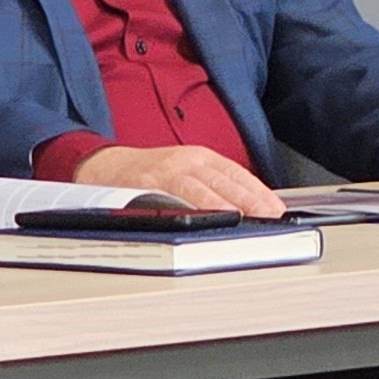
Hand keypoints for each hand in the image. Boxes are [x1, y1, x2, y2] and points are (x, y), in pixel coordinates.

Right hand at [72, 145, 284, 219]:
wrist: (102, 167)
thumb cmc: (147, 175)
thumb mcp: (184, 171)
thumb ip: (212, 186)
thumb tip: (247, 210)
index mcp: (198, 157)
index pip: (236, 174)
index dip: (258, 191)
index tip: (276, 209)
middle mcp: (185, 161)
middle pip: (225, 181)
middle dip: (251, 200)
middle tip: (271, 217)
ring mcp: (166, 172)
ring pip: (202, 189)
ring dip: (227, 206)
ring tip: (246, 220)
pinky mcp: (146, 186)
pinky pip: (173, 199)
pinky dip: (191, 209)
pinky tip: (206, 220)